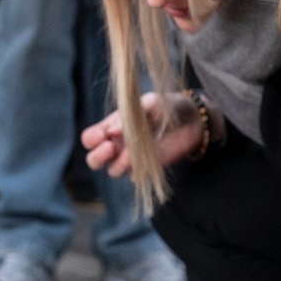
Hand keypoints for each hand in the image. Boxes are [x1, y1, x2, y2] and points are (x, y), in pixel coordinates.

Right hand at [80, 92, 203, 176]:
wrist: (191, 119)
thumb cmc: (166, 106)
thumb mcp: (150, 102)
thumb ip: (130, 115)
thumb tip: (113, 129)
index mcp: (112, 128)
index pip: (89, 139)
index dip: (91, 139)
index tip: (103, 134)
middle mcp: (117, 146)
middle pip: (93, 160)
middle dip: (97, 156)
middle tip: (110, 146)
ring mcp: (131, 159)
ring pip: (113, 170)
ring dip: (118, 163)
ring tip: (131, 152)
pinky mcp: (147, 169)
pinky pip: (135, 177)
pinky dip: (137, 171)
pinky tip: (146, 160)